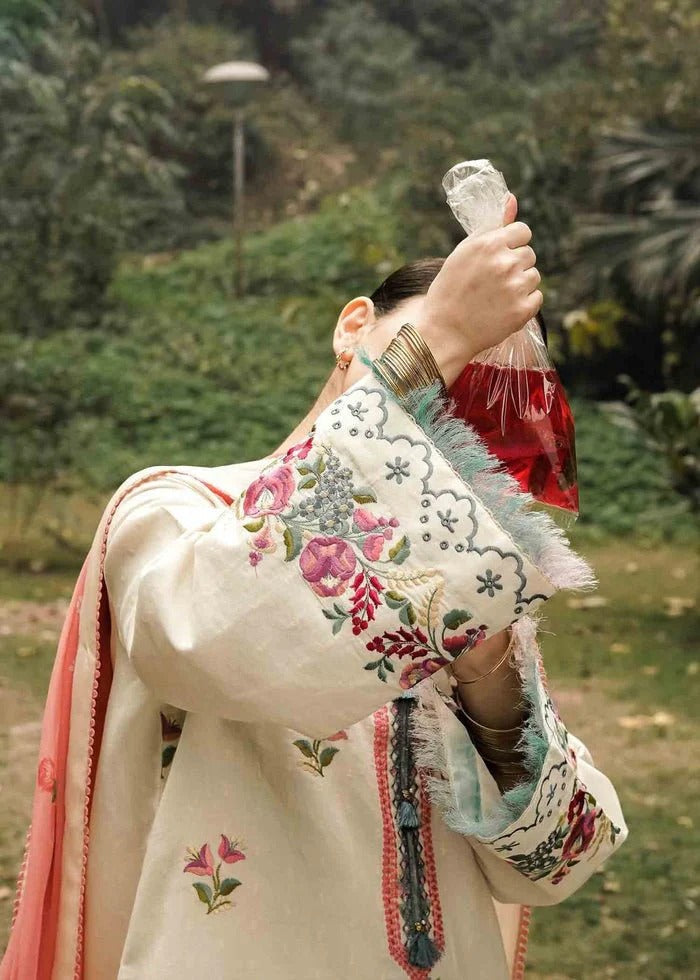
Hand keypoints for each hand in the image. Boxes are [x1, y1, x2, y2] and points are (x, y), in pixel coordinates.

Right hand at [415, 193, 541, 386]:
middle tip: (493, 282)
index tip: (499, 257)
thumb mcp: (464, 252)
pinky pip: (537, 297)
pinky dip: (524, 304)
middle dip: (515, 265)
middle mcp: (506, 262)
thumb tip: (512, 199)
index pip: (523, 231)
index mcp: (490, 244)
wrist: (443, 332)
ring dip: (520, 285)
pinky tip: (503, 309)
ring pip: (534, 276)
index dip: (512, 244)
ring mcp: (516, 287)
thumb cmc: (450, 289)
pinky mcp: (523, 310)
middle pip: (529, 254)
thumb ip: (492, 226)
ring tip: (496, 297)